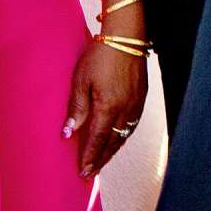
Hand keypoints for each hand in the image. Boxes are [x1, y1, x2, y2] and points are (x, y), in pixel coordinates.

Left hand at [66, 40, 147, 178]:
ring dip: (113, 150)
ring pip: (124, 135)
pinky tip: (118, 140)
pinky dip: (123, 137)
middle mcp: (126, 109)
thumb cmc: (100, 55)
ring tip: (102, 161)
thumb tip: (69, 132)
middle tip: (90, 173)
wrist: (127, 37)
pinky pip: (132, 125)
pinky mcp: (142, 98)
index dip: (90, 156)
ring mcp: (136, 104)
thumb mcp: (81, 80)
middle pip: (113, 142)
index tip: (83, 171)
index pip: (98, 139)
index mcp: (109, 106)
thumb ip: (77, 108)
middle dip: (101, 159)